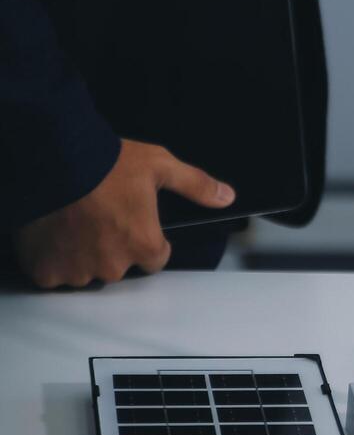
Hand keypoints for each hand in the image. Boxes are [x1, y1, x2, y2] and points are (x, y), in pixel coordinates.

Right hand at [13, 140, 234, 288]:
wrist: (54, 160)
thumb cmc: (107, 163)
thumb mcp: (160, 166)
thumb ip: (196, 185)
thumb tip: (226, 196)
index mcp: (144, 245)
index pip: (155, 260)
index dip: (146, 241)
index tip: (133, 223)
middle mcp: (113, 265)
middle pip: (119, 266)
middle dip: (113, 247)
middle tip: (101, 217)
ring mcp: (78, 271)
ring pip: (86, 271)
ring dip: (82, 254)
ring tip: (76, 222)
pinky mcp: (46, 270)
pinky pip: (53, 274)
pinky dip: (53, 259)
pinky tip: (54, 234)